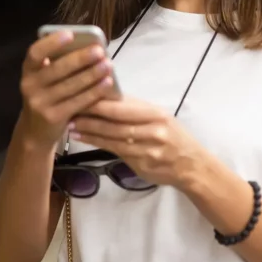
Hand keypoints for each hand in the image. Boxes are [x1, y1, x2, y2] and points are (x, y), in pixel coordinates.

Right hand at [18, 32, 116, 149]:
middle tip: (99, 50)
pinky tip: (107, 83)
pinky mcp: (53, 117)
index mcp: (28, 71)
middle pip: (57, 69)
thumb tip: (86, 46)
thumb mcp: (44, 80)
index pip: (35, 53)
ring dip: (91, 74)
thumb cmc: (47, 97)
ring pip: (69, 86)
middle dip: (80, 59)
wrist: (36, 132)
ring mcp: (40, 103)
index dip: (51, 43)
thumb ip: (57, 64)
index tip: (70, 34)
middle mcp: (30, 86)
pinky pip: (77, 102)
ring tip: (108, 65)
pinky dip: (94, 92)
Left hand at [70, 98, 206, 188]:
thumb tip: (108, 95)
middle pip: (116, 122)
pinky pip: (115, 151)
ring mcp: (147, 149)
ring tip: (71, 125)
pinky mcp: (142, 164)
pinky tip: (84, 138)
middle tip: (70, 110)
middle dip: (91, 116)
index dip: (101, 102)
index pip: (124, 107)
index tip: (82, 94)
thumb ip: (136, 109)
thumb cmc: (173, 137)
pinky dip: (97, 143)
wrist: (192, 166)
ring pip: (113, 138)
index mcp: (156, 114)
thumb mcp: (160, 118)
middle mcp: (153, 131)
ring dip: (90, 131)